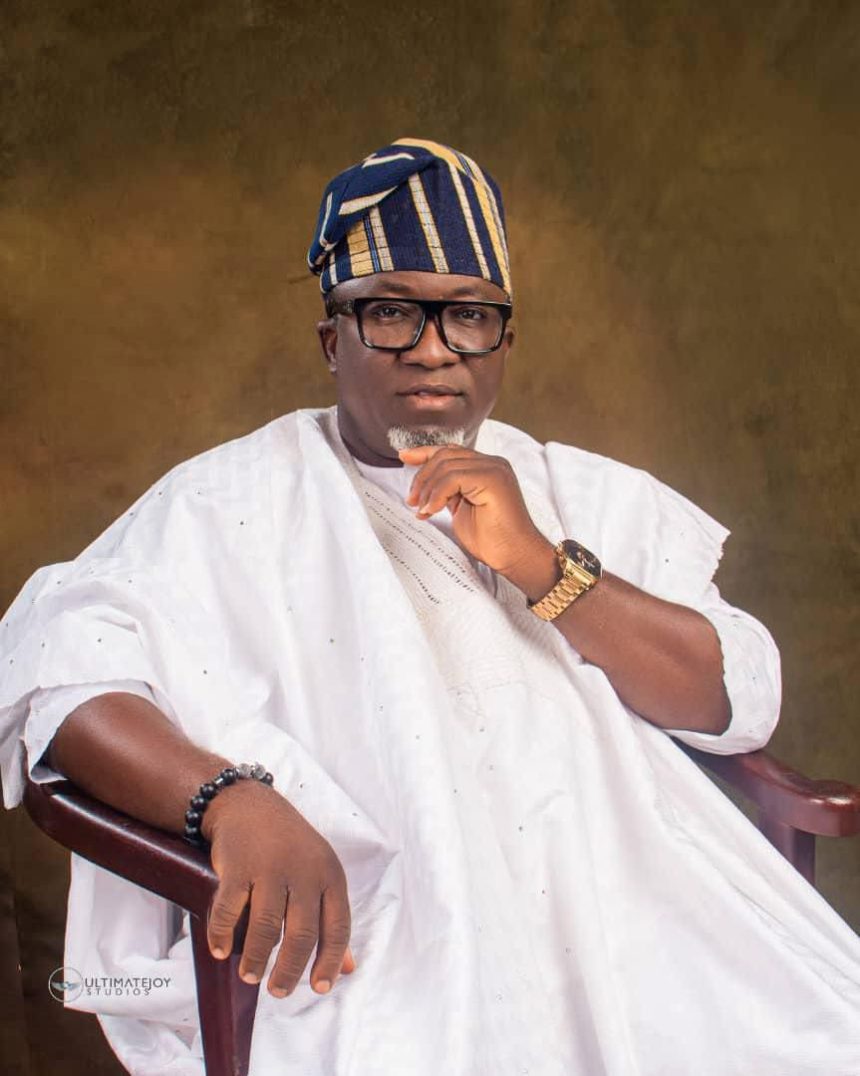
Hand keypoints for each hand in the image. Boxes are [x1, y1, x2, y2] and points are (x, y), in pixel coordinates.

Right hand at [203, 780, 354, 996]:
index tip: (320, 987)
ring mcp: (270, 867)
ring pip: (266, 927)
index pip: (338, 925)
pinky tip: (221, 951)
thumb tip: (346, 968)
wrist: (249, 804)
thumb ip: (331, 918)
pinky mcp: (237, 866)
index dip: (330, 961)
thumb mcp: (320, 872)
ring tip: (251, 975)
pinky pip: (230, 910)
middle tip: (278, 992)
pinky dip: (223, 935)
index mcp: (329, 873)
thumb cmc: (289, 846)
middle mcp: (304, 870)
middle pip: (302, 934)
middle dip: (290, 971)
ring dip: (256, 958)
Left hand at [399, 445, 553, 584]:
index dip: (425, 452)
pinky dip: (437, 494)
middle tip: (413, 501)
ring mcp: (494, 469)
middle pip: (445, 455)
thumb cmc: (493, 539)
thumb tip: (426, 485)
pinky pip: (453, 477)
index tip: (404, 457)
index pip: (451, 451)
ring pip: (446, 465)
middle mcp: (493, 463)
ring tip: (423, 510)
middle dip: (422, 476)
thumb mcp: (462, 508)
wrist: (515, 556)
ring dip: (427, 489)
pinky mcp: (493, 479)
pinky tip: (431, 511)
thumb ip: (449, 491)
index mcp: (487, 467)